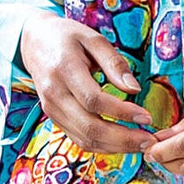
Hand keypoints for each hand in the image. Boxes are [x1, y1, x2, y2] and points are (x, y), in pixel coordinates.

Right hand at [19, 13, 156, 155]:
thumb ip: (114, 63)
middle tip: (149, 140)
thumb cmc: (67, 37)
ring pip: (84, 138)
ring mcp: (52, 109)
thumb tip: (135, 88)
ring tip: (140, 145)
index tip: (146, 116)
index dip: (122, 112)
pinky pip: (78, 138)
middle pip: (89, 126)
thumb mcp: (93, 39)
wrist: (34, 42)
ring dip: (114, 147)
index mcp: (64, 70)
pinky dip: (101, 146)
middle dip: (122, 138)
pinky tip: (121, 144)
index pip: (94, 100)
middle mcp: (54, 94)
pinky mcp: (54, 117)